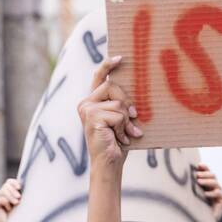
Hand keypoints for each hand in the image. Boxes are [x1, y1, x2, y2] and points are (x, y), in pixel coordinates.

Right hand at [0, 178, 21, 221]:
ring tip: (16, 203)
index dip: (13, 183)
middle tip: (19, 198)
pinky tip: (8, 210)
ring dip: (11, 197)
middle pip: (6, 186)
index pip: (8, 182)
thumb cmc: (20, 216)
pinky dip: (7, 203)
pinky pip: (1, 199)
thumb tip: (22, 183)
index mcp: (8, 194)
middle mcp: (0, 196)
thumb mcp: (21, 202)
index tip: (19, 187)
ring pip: (3, 191)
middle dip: (13, 191)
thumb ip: (19, 193)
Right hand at [78, 54, 142, 172]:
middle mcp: (86, 103)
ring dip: (126, 120)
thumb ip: (122, 105)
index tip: (120, 57)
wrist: (109, 164)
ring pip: (118, 103)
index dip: (108, 65)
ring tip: (125, 134)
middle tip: (134, 118)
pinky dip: (123, 127)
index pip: (98, 77)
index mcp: (92, 102)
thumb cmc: (117, 144)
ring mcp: (87, 110)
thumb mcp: (121, 120)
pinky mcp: (92, 117)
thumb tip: (135, 93)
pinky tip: (120, 138)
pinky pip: (118, 114)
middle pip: (112, 86)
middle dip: (127, 103)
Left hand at [194, 163, 221, 221]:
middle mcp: (215, 189)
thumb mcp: (192, 197)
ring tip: (198, 182)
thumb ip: (192, 187)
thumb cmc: (194, 212)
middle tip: (197, 175)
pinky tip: (205, 194)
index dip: (205, 168)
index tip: (199, 165)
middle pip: (213, 176)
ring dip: (207, 181)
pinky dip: (212, 193)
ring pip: (216, 184)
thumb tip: (186, 176)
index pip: (208, 174)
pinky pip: (219, 194)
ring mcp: (221, 195)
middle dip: (205, 174)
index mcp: (208, 186)